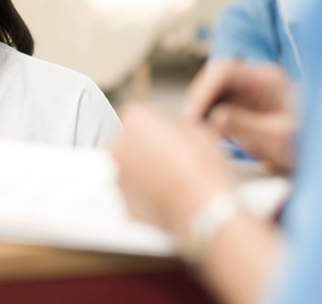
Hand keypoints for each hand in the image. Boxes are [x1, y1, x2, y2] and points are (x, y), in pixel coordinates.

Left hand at [112, 104, 235, 239]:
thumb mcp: (196, 129)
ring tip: (171, 178)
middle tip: (170, 156)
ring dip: (143, 170)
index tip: (165, 134)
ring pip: (129, 168)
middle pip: (128, 142)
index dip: (153, 125)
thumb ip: (173, 126)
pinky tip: (167, 194)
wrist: (202, 206)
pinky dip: (145, 192)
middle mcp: (119, 146)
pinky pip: (133, 192)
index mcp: (136, 120)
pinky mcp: (124, 202)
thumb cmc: (202, 168)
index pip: (135, 115)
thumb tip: (172, 132)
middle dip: (144, 147)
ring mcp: (119, 176)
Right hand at [183, 60, 296, 171]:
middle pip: (214, 80)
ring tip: (194, 136)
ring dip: (201, 112)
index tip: (192, 117)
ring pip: (212, 94)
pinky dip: (208, 121)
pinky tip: (205, 139)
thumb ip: (246, 126)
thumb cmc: (306, 144)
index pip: (225, 72)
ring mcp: (248, 94)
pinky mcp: (243, 109)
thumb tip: (215, 118)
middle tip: (188, 130)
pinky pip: (217, 108)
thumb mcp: (277, 138)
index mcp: (267, 79)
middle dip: (198, 102)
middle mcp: (255, 81)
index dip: (203, 91)